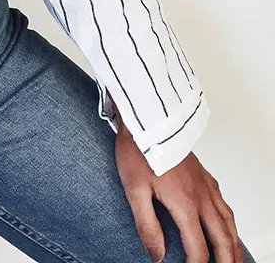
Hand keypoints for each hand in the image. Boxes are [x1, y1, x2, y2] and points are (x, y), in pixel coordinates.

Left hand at [114, 120, 241, 262]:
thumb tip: (157, 254)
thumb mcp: (135, 190)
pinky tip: (226, 223)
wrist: (147, 120)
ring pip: (228, 221)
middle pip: (221, 238)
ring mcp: (205, 185)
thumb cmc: (138, 151)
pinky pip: (225, 203)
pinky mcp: (204, 174)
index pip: (197, 246)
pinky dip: (230, 221)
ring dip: (233, 244)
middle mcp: (201, 197)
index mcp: (185, 204)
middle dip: (225, 260)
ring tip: (234, 258)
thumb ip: (147, 225)